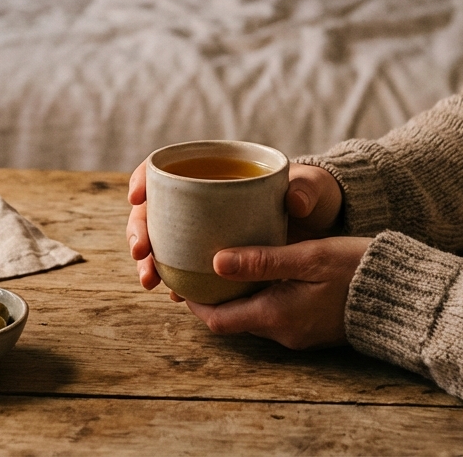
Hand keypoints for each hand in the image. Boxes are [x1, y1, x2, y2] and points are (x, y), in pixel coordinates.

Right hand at [125, 160, 342, 294]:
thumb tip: (294, 202)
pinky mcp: (214, 256)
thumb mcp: (314, 188)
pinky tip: (174, 295)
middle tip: (141, 252)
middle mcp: (202, 200)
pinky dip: (174, 280)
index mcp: (217, 170)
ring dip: (149, 261)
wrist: (323, 227)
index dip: (144, 178)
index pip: (168, 167)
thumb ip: (307, 189)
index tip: (138, 196)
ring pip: (162, 240)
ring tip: (151, 281)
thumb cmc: (314, 196)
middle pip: (155, 209)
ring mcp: (204, 229)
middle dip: (140, 230)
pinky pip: (183, 266)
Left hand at [187, 237, 373, 348]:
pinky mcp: (312, 328)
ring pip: (253, 315)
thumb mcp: (308, 256)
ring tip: (228, 259)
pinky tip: (263, 268)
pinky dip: (261, 295)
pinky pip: (275, 314)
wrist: (404, 295)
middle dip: (214, 294)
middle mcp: (283, 332)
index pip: (217, 320)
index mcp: (276, 315)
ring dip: (238, 293)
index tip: (183, 275)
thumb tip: (215, 261)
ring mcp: (299, 333)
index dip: (195, 301)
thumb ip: (262, 259)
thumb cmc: (357, 269)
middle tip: (199, 261)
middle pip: (232, 319)